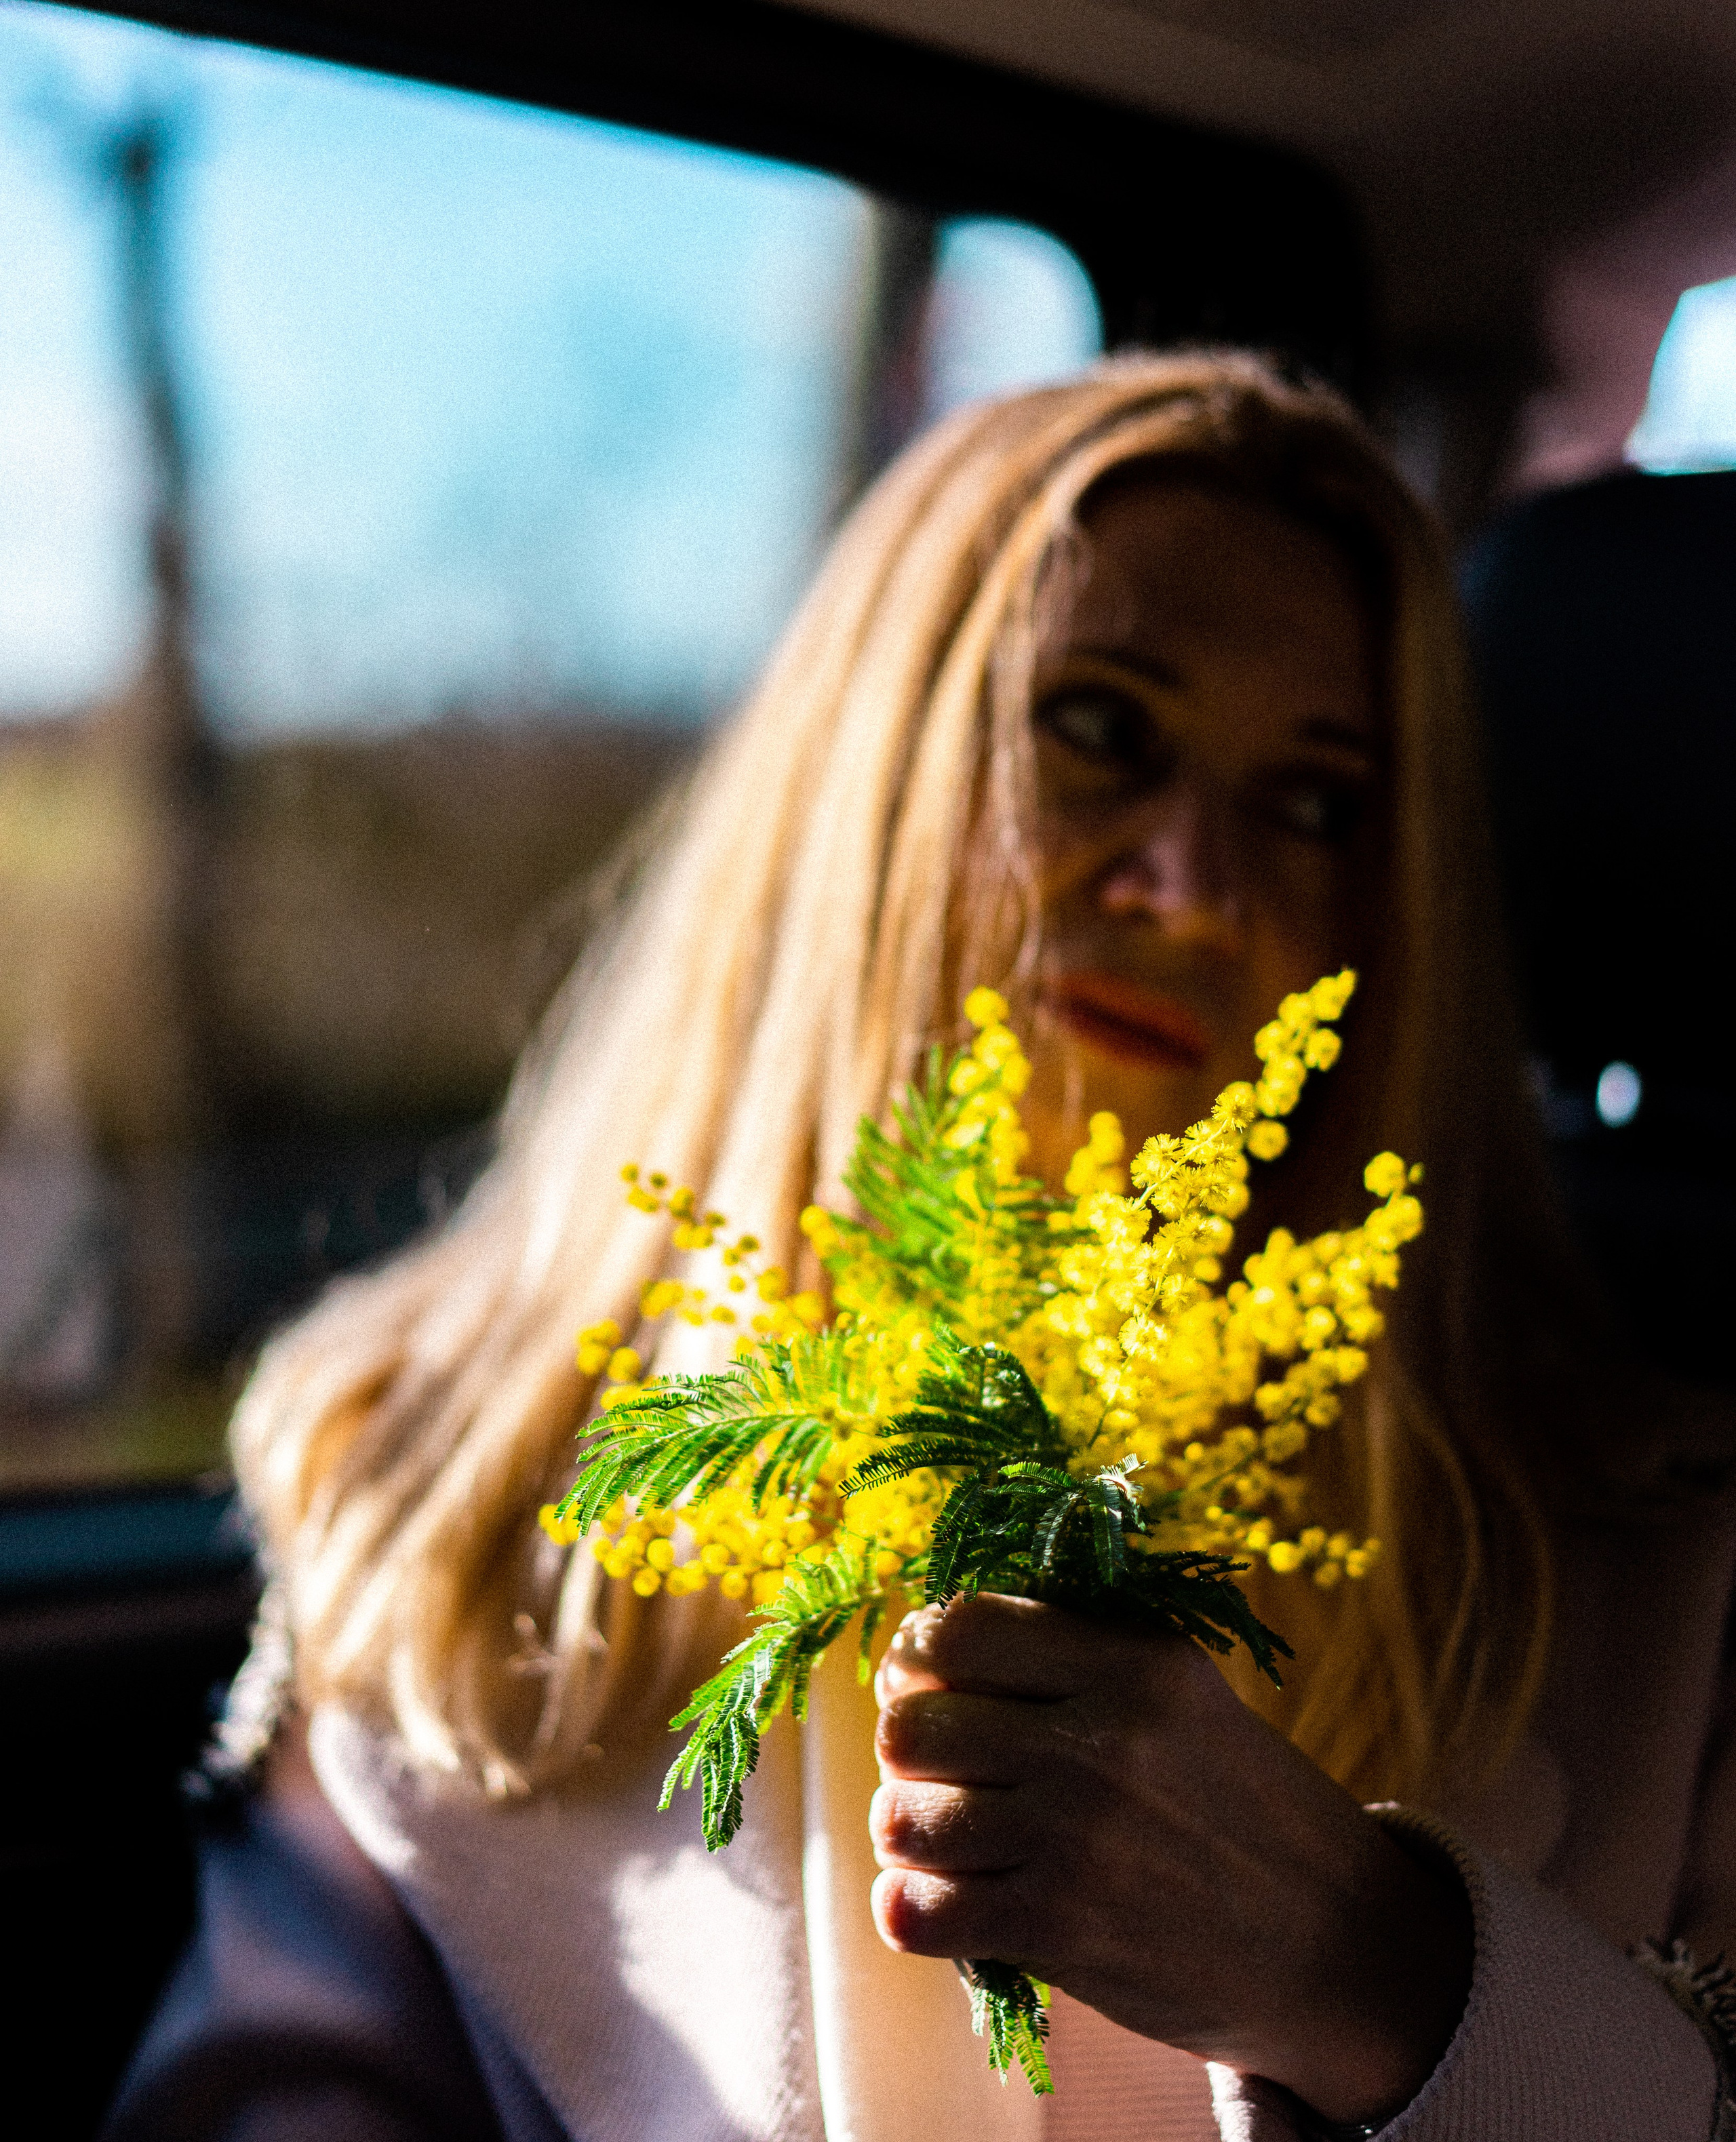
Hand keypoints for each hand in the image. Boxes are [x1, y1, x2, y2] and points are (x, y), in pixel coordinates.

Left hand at [870, 1594, 1470, 2126]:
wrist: (1334, 1944)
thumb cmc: (1240, 1806)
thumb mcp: (1181, 1691)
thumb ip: (1071, 1656)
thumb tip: (930, 1639)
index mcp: (1130, 1662)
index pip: (956, 1627)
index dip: (917, 1656)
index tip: (924, 1682)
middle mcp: (1100, 1740)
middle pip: (911, 1725)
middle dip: (908, 1754)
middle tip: (940, 1775)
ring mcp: (1077, 1838)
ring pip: (902, 1818)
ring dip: (908, 1835)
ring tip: (946, 1843)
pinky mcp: (1061, 1930)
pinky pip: (917, 1911)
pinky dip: (913, 1911)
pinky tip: (946, 1906)